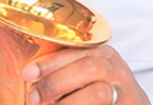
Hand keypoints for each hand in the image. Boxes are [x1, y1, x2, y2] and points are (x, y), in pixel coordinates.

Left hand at [23, 46, 149, 104]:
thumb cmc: (103, 88)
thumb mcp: (88, 73)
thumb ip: (66, 70)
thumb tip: (27, 77)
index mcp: (103, 54)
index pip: (75, 52)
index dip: (49, 63)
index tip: (26, 73)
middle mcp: (116, 69)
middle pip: (87, 69)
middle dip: (55, 82)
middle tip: (32, 98)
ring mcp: (126, 92)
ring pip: (98, 93)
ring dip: (68, 103)